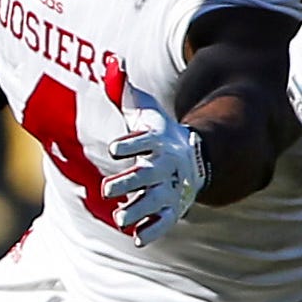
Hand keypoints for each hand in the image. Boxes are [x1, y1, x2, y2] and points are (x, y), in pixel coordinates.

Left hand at [98, 61, 205, 244]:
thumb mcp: (144, 111)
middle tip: (107, 189)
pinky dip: (153, 230)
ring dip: (137, 209)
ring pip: (153, 200)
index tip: (115, 147)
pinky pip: (164, 221)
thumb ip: (123, 91)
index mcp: (156, 142)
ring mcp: (169, 188)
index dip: (130, 143)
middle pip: (145, 175)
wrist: (194, 157)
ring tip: (119, 218)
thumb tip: (112, 62)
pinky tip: (138, 238)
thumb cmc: (160, 133)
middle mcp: (163, 166)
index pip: (143, 141)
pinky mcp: (172, 207)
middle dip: (128, 182)